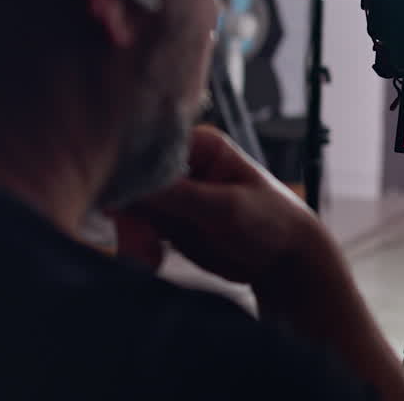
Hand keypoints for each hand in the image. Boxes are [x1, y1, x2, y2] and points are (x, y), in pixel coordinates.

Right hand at [120, 125, 319, 286]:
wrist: (284, 260)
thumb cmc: (270, 221)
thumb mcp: (225, 207)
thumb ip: (178, 194)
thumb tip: (127, 183)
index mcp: (201, 144)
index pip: (148, 146)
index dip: (127, 169)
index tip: (119, 197)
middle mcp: (181, 163)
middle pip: (131, 177)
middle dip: (129, 209)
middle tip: (139, 242)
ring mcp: (171, 193)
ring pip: (129, 205)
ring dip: (131, 232)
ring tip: (148, 256)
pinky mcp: (166, 220)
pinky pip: (135, 227)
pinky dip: (137, 244)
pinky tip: (151, 259)